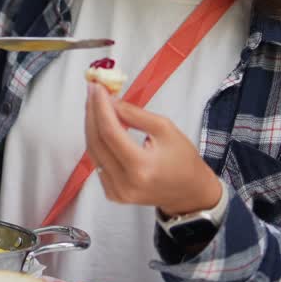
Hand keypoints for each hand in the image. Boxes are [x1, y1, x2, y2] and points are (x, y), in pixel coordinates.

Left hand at [85, 84, 221, 215]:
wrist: (189, 191)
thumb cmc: (183, 159)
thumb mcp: (164, 128)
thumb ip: (135, 114)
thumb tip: (110, 102)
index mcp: (141, 167)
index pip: (110, 132)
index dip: (100, 107)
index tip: (97, 88)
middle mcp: (125, 183)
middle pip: (97, 141)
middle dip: (92, 112)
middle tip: (93, 91)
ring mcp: (117, 192)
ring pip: (93, 151)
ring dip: (91, 125)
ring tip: (95, 104)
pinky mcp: (113, 193)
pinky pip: (98, 162)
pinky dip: (97, 141)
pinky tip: (100, 125)